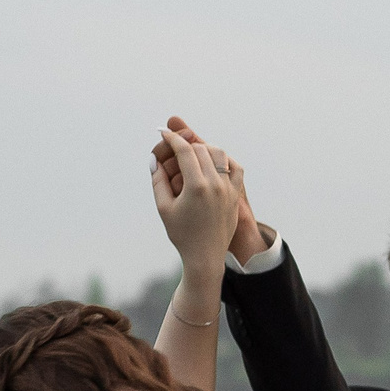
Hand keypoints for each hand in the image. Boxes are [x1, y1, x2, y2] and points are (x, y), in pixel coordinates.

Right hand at [155, 116, 264, 262]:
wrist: (205, 256)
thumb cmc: (181, 234)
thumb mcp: (164, 207)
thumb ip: (158, 180)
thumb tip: (154, 159)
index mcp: (196, 186)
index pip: (185, 151)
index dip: (173, 139)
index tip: (164, 133)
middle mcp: (215, 184)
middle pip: (201, 149)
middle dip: (186, 142)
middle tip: (175, 144)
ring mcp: (228, 189)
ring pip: (219, 154)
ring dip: (205, 148)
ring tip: (192, 152)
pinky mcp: (236, 195)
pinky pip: (235, 168)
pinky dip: (225, 160)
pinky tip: (213, 162)